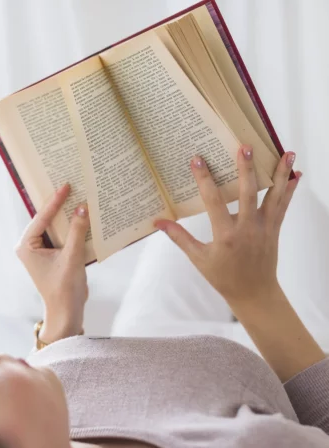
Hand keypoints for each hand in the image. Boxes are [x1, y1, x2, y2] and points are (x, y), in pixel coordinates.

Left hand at [16, 184, 89, 342]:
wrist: (67, 311)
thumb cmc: (64, 288)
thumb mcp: (72, 257)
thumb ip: (77, 231)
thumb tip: (83, 208)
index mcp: (26, 246)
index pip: (41, 218)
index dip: (54, 202)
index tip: (65, 186)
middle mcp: (31, 246)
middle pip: (47, 220)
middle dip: (60, 206)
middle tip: (72, 186)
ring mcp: (42, 250)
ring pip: (56, 227)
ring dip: (68, 216)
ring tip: (80, 198)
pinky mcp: (54, 254)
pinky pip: (63, 236)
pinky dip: (73, 228)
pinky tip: (84, 218)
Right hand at [154, 146, 299, 306]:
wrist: (254, 293)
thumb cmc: (223, 277)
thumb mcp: (198, 258)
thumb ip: (179, 238)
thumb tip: (158, 223)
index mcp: (225, 235)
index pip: (213, 201)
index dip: (204, 179)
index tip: (198, 160)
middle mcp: (247, 228)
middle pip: (248, 193)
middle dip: (246, 168)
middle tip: (244, 146)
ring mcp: (264, 227)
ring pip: (273, 196)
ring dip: (279, 173)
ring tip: (286, 152)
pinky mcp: (274, 229)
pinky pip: (283, 206)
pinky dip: (290, 189)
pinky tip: (296, 174)